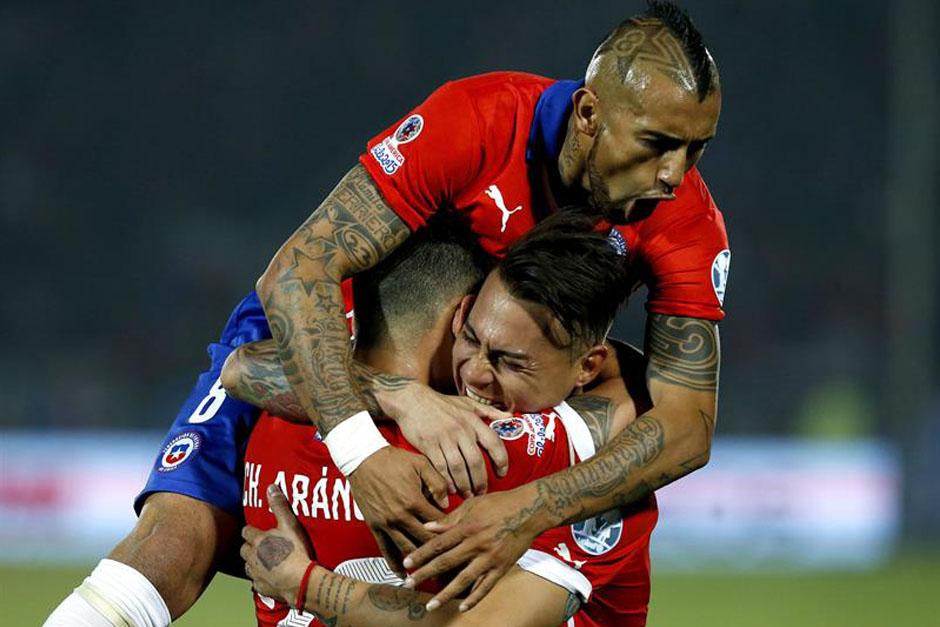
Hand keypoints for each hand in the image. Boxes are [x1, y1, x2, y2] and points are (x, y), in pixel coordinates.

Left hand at [241, 484, 313, 601]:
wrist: (300, 580)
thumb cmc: (295, 552)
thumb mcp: (290, 524)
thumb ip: (279, 505)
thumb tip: (271, 487)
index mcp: (258, 540)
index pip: (246, 531)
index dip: (251, 530)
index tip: (255, 529)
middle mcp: (253, 556)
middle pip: (244, 549)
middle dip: (249, 546)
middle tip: (260, 545)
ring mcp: (256, 573)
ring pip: (247, 566)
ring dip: (253, 562)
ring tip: (263, 560)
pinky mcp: (261, 587)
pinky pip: (256, 582)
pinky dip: (260, 579)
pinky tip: (268, 577)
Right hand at [349, 446, 450, 572]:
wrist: (363, 459)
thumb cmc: (393, 460)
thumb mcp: (421, 464)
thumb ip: (438, 483)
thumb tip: (447, 503)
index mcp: (414, 501)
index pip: (438, 523)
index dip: (451, 530)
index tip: (460, 536)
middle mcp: (400, 516)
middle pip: (425, 541)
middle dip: (439, 551)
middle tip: (452, 559)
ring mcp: (386, 524)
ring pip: (407, 550)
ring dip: (420, 561)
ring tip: (432, 571)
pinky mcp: (375, 527)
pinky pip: (385, 550)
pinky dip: (394, 564)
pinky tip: (403, 574)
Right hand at [390, 383, 510, 496]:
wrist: (412, 400)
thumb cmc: (442, 403)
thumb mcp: (468, 403)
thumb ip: (490, 411)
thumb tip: (511, 417)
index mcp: (473, 420)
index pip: (494, 442)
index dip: (501, 460)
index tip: (502, 473)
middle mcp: (461, 429)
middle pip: (476, 461)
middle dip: (480, 481)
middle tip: (482, 492)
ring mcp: (444, 438)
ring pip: (458, 467)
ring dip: (464, 484)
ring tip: (467, 494)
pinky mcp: (429, 445)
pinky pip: (441, 467)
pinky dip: (447, 480)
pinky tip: (451, 489)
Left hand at [402, 486, 543, 611]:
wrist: (530, 510)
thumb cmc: (500, 503)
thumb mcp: (473, 504)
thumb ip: (450, 518)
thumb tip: (428, 526)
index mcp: (468, 527)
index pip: (438, 544)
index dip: (421, 554)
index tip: (406, 563)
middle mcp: (477, 545)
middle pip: (446, 563)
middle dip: (425, 575)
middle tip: (408, 585)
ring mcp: (490, 558)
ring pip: (464, 580)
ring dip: (445, 594)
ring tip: (431, 605)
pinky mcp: (502, 568)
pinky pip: (486, 587)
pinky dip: (474, 599)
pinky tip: (462, 608)